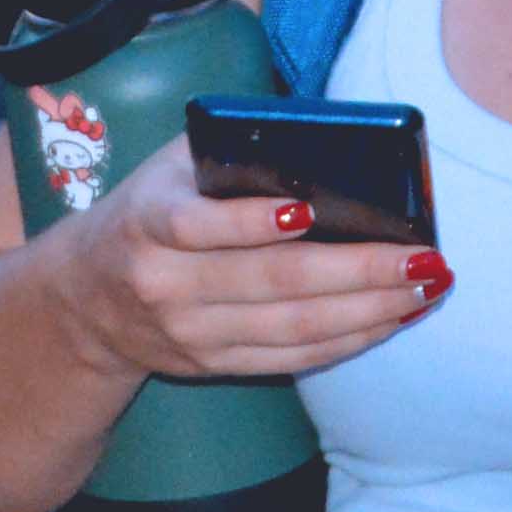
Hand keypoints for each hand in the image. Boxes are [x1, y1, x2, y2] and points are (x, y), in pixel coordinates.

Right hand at [45, 136, 446, 382]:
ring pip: (293, 328)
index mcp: (148, 222)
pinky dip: (350, 340)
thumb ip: (229, 153)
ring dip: (370, 310)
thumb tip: (327, 146)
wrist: (86, 298)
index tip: (309, 211)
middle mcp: (166, 284)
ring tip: (425, 287)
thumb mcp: (167, 170)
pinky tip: (394, 319)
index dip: (251, 222)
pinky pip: (293, 359)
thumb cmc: (148, 210)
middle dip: (358, 271)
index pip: (197, 226)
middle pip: (272, 283)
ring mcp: (191, 334)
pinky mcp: (214, 365)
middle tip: (422, 257)